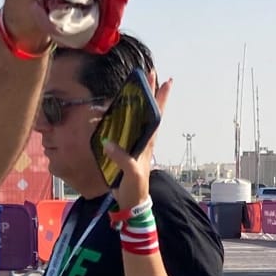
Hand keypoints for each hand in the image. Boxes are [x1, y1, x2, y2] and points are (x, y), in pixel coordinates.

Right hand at [104, 79, 172, 212]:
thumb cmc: (135, 188)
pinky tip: (117, 111)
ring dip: (137, 102)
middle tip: (152, 73)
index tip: (167, 81)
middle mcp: (144, 139)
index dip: (161, 99)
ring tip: (136, 87)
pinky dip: (122, 117)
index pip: (157, 115)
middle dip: (151, 92)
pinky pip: (126, 128)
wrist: (132, 202)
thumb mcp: (131, 174)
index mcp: (148, 143)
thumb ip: (122, 158)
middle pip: (149, 111)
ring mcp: (136, 144)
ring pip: (138, 117)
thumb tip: (109, 143)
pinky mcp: (127, 150)